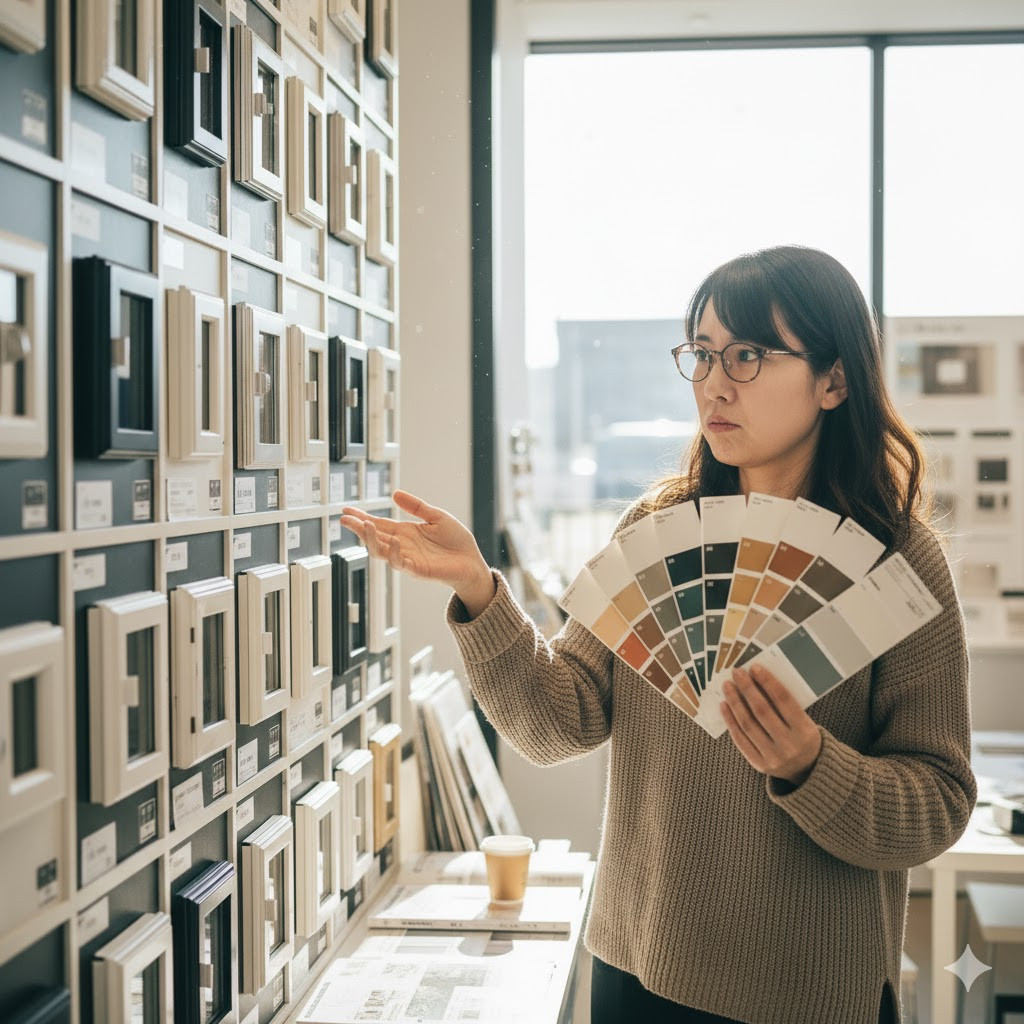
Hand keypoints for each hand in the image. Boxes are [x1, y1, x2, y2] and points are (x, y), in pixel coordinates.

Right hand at [339, 490, 495, 615]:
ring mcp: (408, 559)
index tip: (346, 510)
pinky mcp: (417, 570)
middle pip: (374, 538)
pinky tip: (394, 541)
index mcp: (405, 532)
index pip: (378, 524)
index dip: (361, 518)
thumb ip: (416, 507)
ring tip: (365, 525)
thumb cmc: (456, 541)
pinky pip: (400, 563)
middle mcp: (402, 546)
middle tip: (344, 519)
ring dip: (371, 540)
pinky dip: (394, 553)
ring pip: (381, 552)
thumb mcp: (436, 516)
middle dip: (358, 528)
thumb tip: (395, 493)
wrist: (472, 561)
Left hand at [720, 663, 822, 785]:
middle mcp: (789, 745)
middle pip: (762, 711)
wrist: (806, 770)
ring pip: (748, 724)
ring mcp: (773, 757)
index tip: (754, 668)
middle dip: (747, 689)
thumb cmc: (803, 737)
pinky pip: (740, 739)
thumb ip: (786, 705)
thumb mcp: (805, 721)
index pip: (783, 700)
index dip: (767, 682)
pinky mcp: (759, 764)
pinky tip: (724, 705)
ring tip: (727, 686)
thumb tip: (758, 680)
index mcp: (805, 731)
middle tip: (737, 673)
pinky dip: (730, 720)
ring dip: (735, 702)